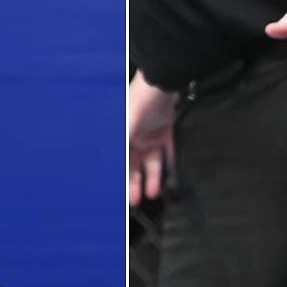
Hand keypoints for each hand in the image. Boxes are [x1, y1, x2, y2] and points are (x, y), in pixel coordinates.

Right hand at [129, 69, 177, 206]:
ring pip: (151, 162)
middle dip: (134, 184)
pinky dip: (170, 163)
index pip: (120, 163)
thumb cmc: (137, 103)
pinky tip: (171, 177)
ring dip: (152, 178)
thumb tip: (115, 172)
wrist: (160, 84)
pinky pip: (169, 150)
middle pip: (134, 166)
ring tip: (153, 194)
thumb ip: (121, 152)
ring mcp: (150, 135)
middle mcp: (134, 138)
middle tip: (136, 202)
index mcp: (121, 137)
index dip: (120, 179)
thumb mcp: (125, 129)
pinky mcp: (166, 131)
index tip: (120, 196)